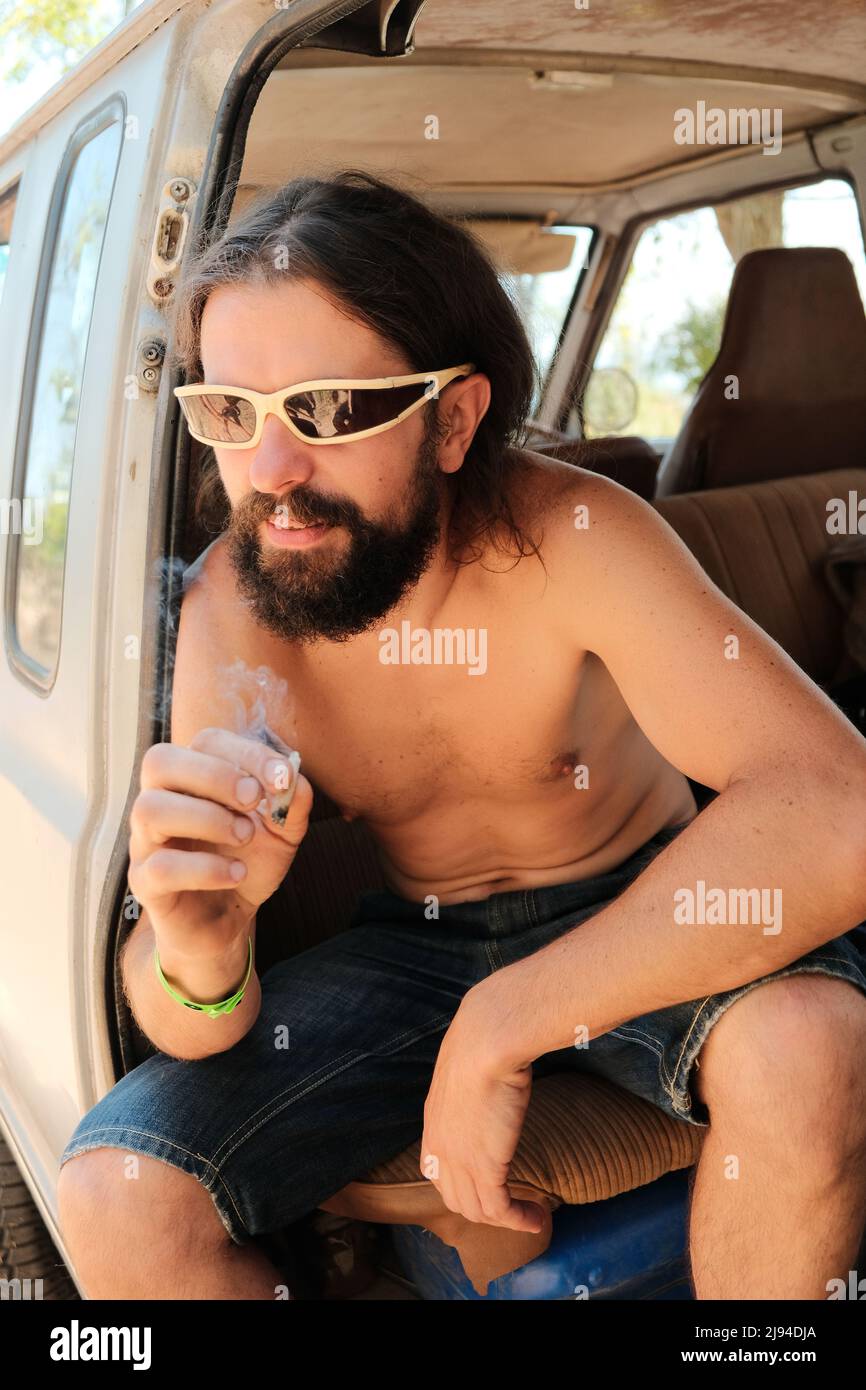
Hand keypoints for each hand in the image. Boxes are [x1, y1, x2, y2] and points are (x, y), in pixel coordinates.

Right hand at [128, 726, 311, 959]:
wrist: (227, 919)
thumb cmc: (246, 862)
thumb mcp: (281, 831)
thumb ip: (292, 803)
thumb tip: (294, 777)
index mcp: (191, 778)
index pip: (205, 742)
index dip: (246, 753)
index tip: (282, 777)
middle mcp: (161, 801)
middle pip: (160, 761)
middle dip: (215, 775)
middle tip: (254, 800)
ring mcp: (146, 841)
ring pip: (150, 809)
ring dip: (207, 818)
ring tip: (244, 836)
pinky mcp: (145, 883)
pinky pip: (160, 867)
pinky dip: (206, 869)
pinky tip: (236, 873)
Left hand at [420, 984, 545, 1233]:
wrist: (489, 1036)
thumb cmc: (486, 1034)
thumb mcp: (470, 1058)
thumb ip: (476, 1071)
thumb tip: (496, 1058)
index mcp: (434, 1119)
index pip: (437, 1170)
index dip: (460, 1184)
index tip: (488, 1185)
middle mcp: (440, 1145)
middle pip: (454, 1197)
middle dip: (483, 1209)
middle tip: (513, 1208)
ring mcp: (459, 1159)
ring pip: (476, 1210)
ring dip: (505, 1222)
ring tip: (532, 1217)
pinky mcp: (484, 1166)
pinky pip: (499, 1211)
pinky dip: (519, 1221)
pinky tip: (538, 1218)